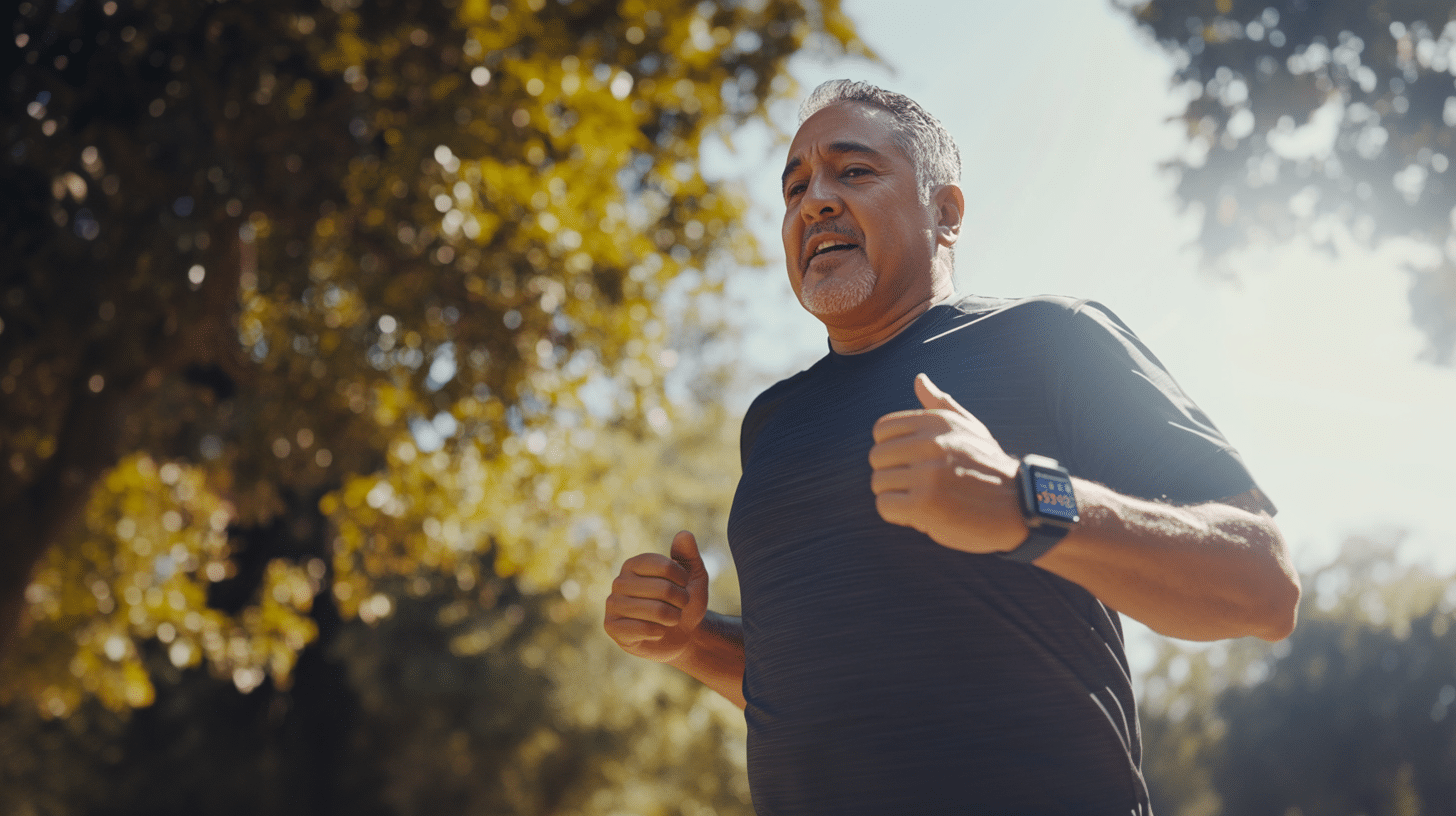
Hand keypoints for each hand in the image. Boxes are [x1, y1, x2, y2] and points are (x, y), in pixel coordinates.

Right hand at [603, 530, 709, 663]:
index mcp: (634, 564)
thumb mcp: (694, 577)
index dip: (683, 579)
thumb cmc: (686, 602)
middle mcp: (619, 581)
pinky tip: (656, 631)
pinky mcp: (612, 627)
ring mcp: (613, 604)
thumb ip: (689, 555)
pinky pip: (645, 629)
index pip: (666, 566)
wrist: (682, 635)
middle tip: (679, 607)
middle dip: (681, 602)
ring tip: (670, 619)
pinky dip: (659, 632)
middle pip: (663, 589)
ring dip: (672, 618)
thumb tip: (684, 534)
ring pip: (656, 611)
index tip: (684, 586)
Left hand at [869, 373, 1025, 553]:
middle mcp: (931, 443)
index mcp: (937, 422)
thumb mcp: (969, 428)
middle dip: (893, 474)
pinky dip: (898, 514)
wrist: (1019, 507)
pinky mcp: (925, 504)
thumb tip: (919, 380)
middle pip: (877, 457)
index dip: (891, 449)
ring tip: (925, 499)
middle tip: (920, 485)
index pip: (881, 430)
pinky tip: (922, 514)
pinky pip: (884, 506)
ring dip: (897, 496)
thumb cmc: (989, 467)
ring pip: (878, 483)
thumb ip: (940, 404)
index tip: (912, 462)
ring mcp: (927, 474)